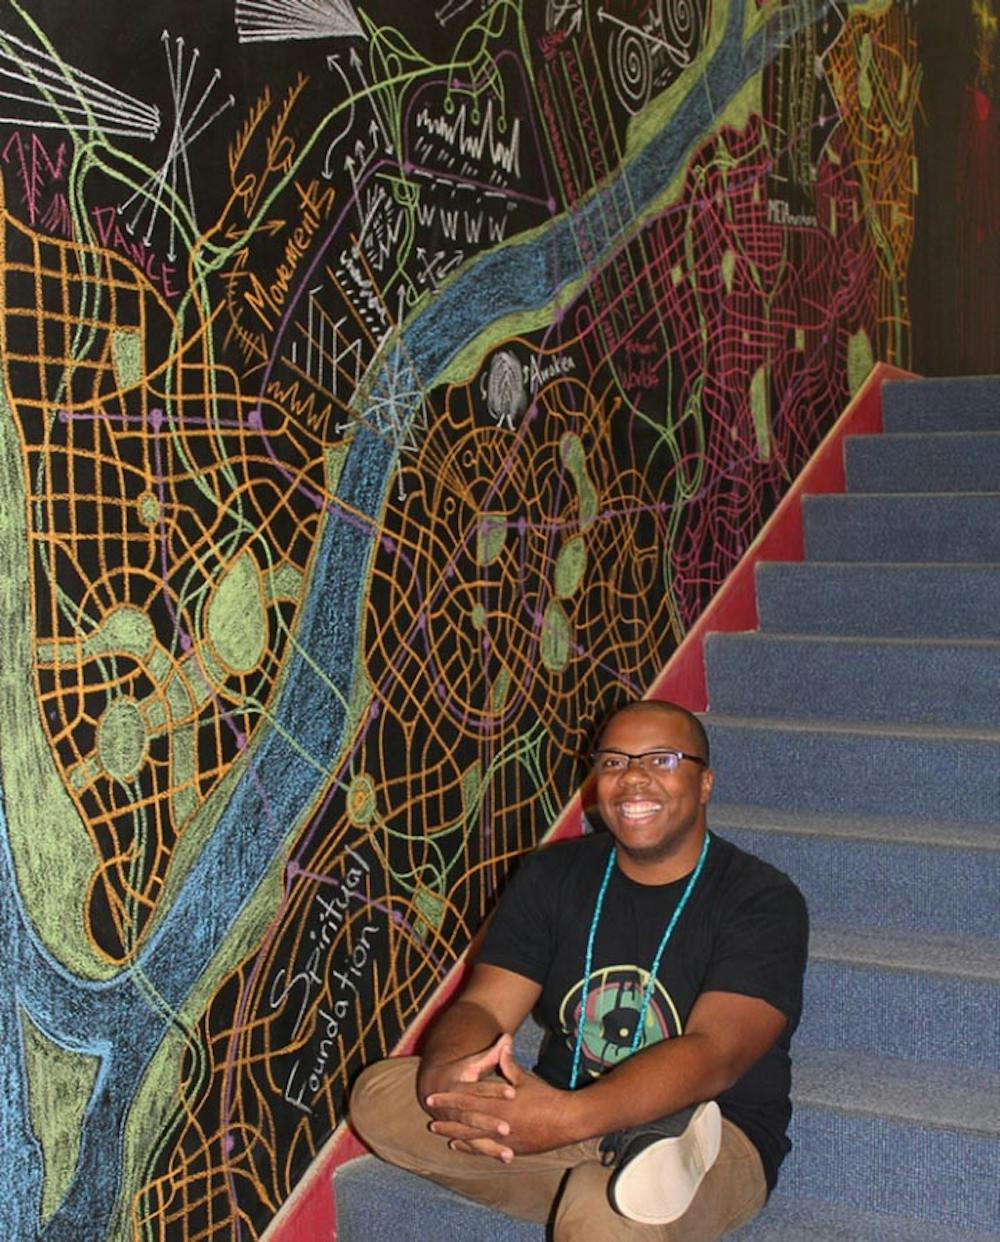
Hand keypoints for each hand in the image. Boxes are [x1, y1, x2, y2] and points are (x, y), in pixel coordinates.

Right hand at [418, 1034, 517, 1159]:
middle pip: (474, 1115)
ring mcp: (455, 1123)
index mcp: (459, 1085)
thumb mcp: (473, 1062)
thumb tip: (507, 1036)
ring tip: (509, 1153)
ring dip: (490, 1145)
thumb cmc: (459, 1072)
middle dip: (489, 1123)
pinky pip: (474, 1146)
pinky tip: (506, 1157)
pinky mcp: (459, 1134)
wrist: (432, 1087)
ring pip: (473, 1135)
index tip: (513, 1092)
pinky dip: (488, 1152)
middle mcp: (455, 1106)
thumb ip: (492, 1053)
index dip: (496, 1090)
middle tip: (507, 1128)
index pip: (479, 1088)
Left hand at [428, 1037, 575, 1159]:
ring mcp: (504, 1139)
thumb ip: (508, 1064)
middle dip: (447, 1123)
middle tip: (431, 1124)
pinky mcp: (511, 1149)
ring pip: (474, 1140)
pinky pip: (486, 1150)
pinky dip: (472, 1149)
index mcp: (498, 1104)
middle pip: (466, 1124)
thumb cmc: (545, 1097)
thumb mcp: (524, 1078)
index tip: (431, 1099)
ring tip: (443, 1138)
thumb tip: (503, 1041)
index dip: (448, 1100)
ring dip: (456, 1138)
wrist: (566, 1120)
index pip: (466, 1101)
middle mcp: (497, 1123)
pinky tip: (461, 1148)